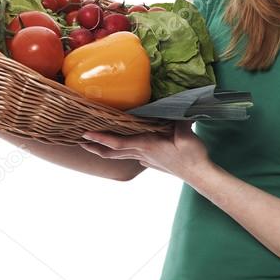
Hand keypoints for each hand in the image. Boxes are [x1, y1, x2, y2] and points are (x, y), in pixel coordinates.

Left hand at [78, 121, 211, 180]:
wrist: (200, 175)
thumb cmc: (192, 156)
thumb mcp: (186, 134)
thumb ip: (178, 119)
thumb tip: (177, 104)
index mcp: (147, 145)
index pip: (118, 143)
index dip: (101, 139)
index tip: (86, 135)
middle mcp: (142, 153)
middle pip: (113, 152)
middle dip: (96, 147)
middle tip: (80, 142)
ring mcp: (146, 159)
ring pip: (120, 155)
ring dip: (105, 150)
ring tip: (92, 145)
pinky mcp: (152, 161)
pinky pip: (131, 155)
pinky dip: (120, 151)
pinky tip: (121, 148)